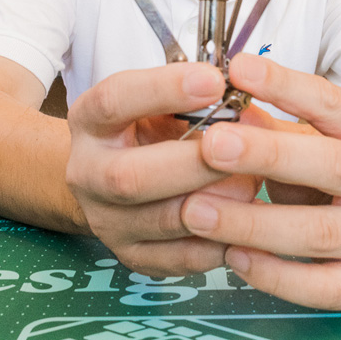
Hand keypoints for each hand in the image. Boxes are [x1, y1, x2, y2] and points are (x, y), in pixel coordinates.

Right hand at [65, 62, 260, 276]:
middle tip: (242, 147)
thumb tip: (243, 101)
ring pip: (163, 220)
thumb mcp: (156, 102)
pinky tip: (247, 224)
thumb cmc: (147, 130)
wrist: (113, 180)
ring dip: (217, 203)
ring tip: (254, 183)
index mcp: (90, 122)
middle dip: (194, 163)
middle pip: (130, 177)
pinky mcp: (133, 255)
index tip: (215, 81)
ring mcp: (106, 221)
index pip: (114, 101)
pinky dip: (220, 242)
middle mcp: (87, 174)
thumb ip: (189, 99)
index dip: (164, 89)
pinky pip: (181, 258)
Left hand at [179, 52, 340, 309]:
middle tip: (211, 146)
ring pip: (320, 232)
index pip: (333, 103)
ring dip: (253, 223)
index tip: (237, 70)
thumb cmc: (331, 168)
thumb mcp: (307, 138)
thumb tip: (222, 112)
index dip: (285, 86)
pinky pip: (322, 287)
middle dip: (269, 156)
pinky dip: (275, 275)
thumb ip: (268, 127)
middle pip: (334, 166)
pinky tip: (233, 257)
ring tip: (196, 211)